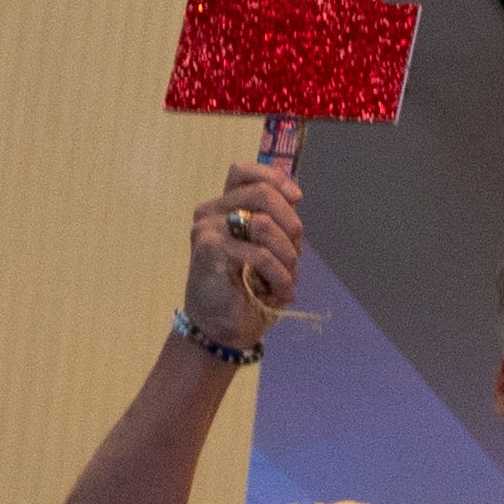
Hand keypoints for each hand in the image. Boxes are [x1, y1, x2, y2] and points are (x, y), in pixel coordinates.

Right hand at [182, 154, 304, 350]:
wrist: (220, 330)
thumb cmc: (245, 292)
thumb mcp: (266, 251)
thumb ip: (274, 223)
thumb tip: (294, 196)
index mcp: (222, 208)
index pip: (243, 173)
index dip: (274, 178)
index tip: (297, 198)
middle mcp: (210, 213)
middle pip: (261, 193)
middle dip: (290, 224)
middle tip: (296, 253)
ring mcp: (207, 231)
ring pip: (263, 224)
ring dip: (287, 256)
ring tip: (287, 279)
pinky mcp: (209, 252)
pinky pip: (259, 254)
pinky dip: (280, 276)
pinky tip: (281, 292)